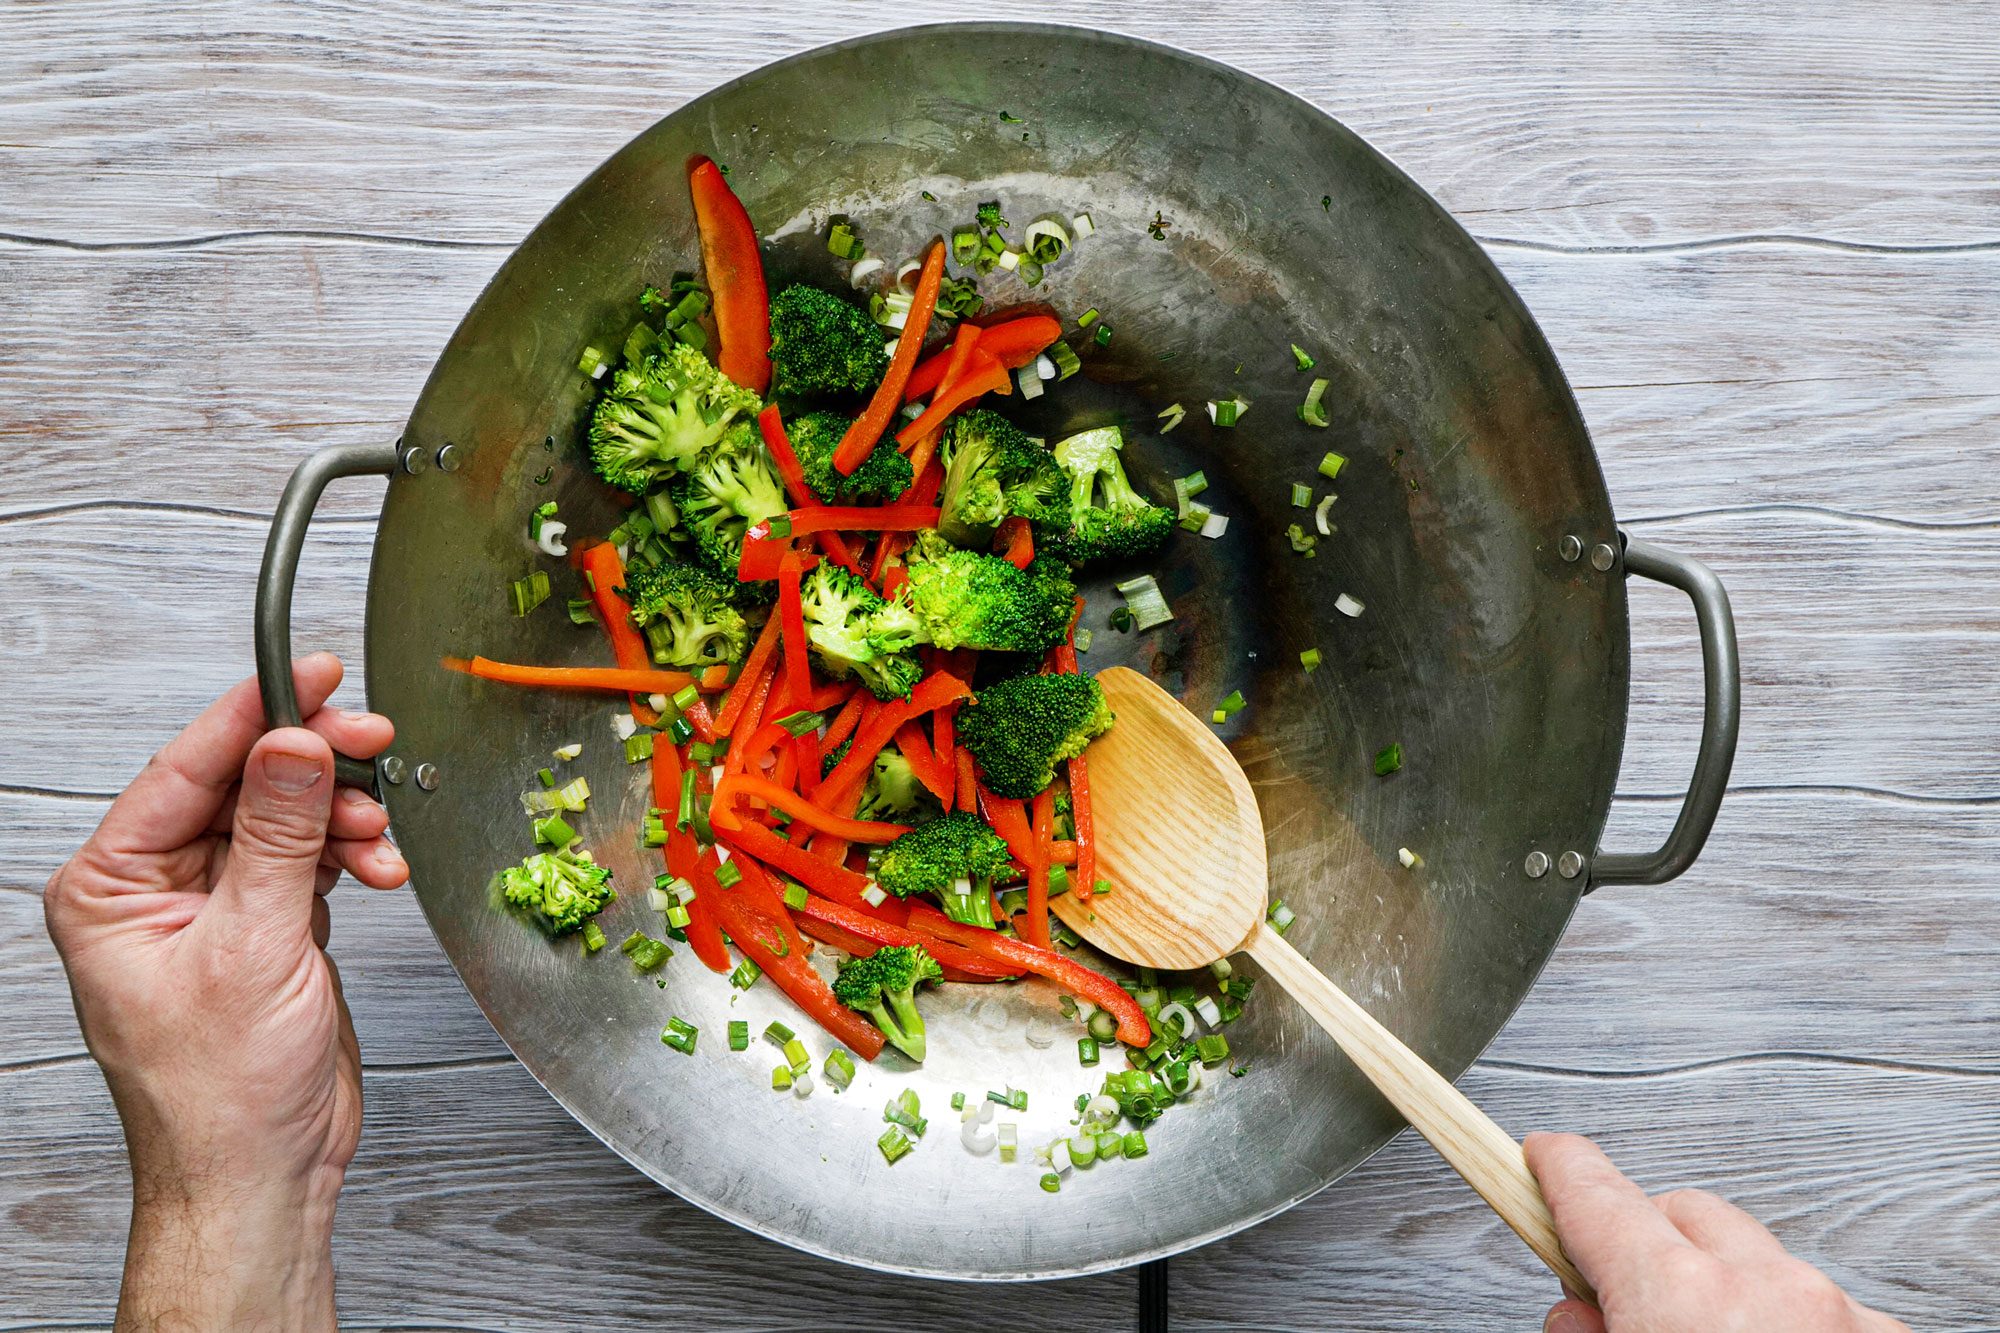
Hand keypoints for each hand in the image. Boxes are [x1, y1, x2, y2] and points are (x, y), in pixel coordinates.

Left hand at [44, 654, 403, 1330]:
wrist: (258, 1173)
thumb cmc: (220, 1094)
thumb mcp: (252, 947)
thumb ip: (276, 836)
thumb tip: (291, 744)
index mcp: (110, 886)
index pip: (185, 770)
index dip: (253, 714)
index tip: (309, 671)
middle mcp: (155, 888)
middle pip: (241, 784)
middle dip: (312, 766)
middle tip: (368, 741)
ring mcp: (214, 906)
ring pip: (284, 817)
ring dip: (341, 818)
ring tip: (377, 837)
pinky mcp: (267, 928)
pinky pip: (309, 859)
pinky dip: (349, 855)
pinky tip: (376, 868)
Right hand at [1526, 1133, 1907, 1332]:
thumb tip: (1579, 1315)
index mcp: (1683, 1301)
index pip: (1597, 1197)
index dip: (1558, 1169)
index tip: (1543, 1154)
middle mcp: (1770, 1290)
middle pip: (1685, 1212)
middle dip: (1652, 1243)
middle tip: (1628, 1301)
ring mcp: (1838, 1313)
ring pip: (1759, 1256)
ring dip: (1727, 1288)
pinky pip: (1819, 1298)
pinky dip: (1789, 1319)